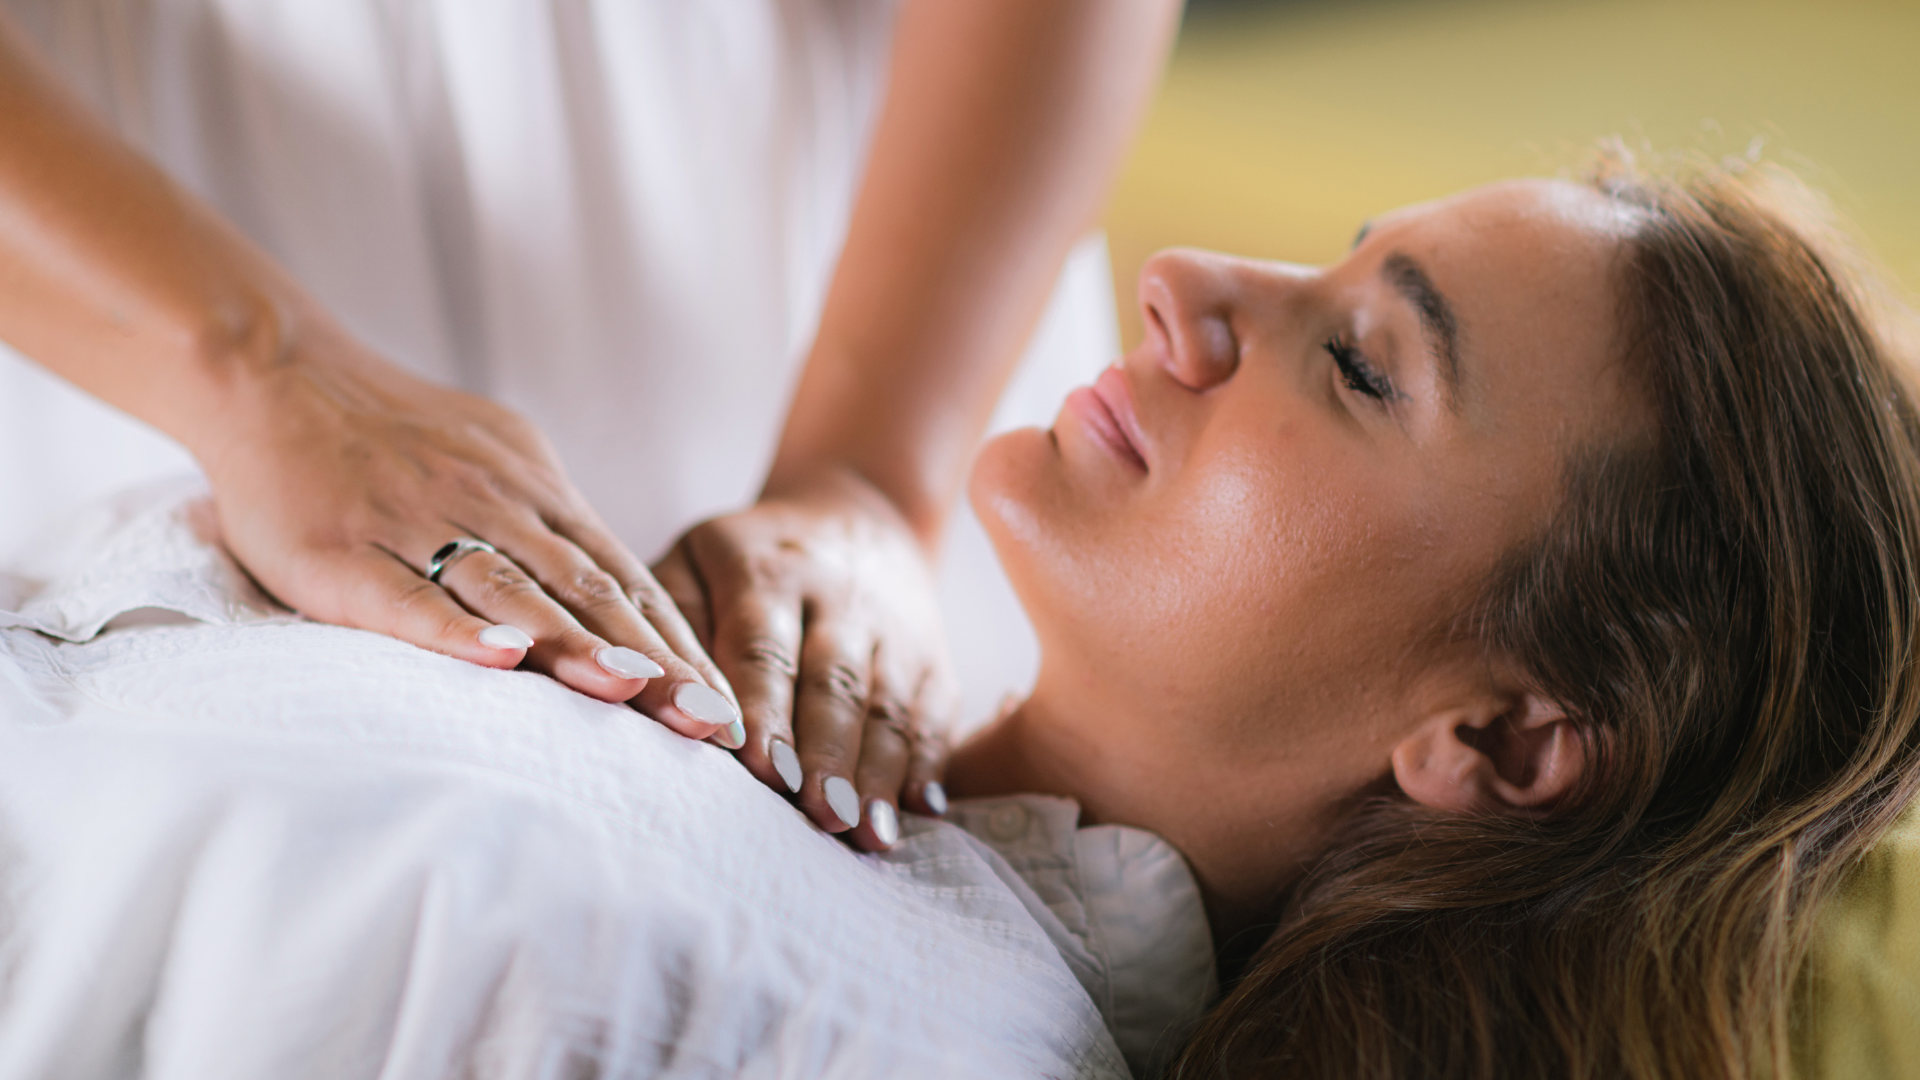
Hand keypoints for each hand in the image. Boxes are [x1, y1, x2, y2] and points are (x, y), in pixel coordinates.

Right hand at [198, 333, 741, 741]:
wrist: (276, 373)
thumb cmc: (394, 434)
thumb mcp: (496, 459)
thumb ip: (553, 527)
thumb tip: (622, 595)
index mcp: (535, 488)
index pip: (624, 575)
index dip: (678, 641)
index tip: (725, 702)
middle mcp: (492, 504)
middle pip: (589, 590)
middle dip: (655, 661)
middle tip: (708, 721)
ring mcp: (419, 523)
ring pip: (514, 592)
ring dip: (579, 646)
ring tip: (637, 692)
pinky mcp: (341, 552)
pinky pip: (407, 596)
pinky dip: (457, 631)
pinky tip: (504, 662)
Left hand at [653, 468, 955, 849]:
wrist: (856, 512)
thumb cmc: (744, 562)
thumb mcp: (694, 561)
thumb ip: (664, 626)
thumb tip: (634, 695)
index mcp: (765, 569)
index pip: (762, 645)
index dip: (763, 708)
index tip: (760, 767)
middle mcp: (837, 595)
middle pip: (835, 681)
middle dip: (829, 752)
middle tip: (821, 815)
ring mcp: (894, 626)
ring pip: (890, 704)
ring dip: (881, 772)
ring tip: (868, 836)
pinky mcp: (934, 656)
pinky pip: (936, 712)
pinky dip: (931, 763)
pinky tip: (919, 810)